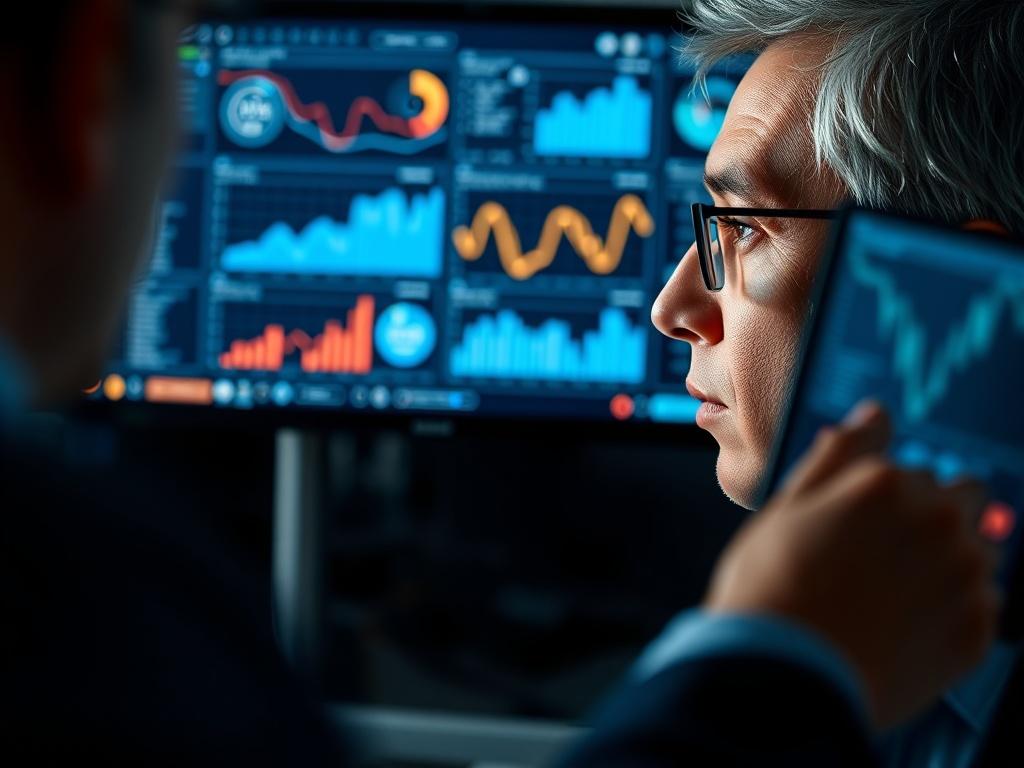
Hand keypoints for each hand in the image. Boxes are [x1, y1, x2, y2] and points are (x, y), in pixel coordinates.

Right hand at [704, 401, 999, 728]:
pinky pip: (981, 603)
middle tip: (880, 557)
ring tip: (892, 595)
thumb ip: (837, 455)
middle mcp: (940, 520)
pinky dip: (952, 609)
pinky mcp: (978, 630)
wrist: (785, 680)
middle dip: (931, 517)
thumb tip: (874, 412)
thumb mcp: (786, 507)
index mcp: (888, 482)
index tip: (858, 528)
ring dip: (949, 559)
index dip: (883, 498)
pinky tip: (904, 626)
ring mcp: (965, 577)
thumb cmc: (772, 588)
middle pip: (962, 497)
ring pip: (979, 547)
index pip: (913, 469)